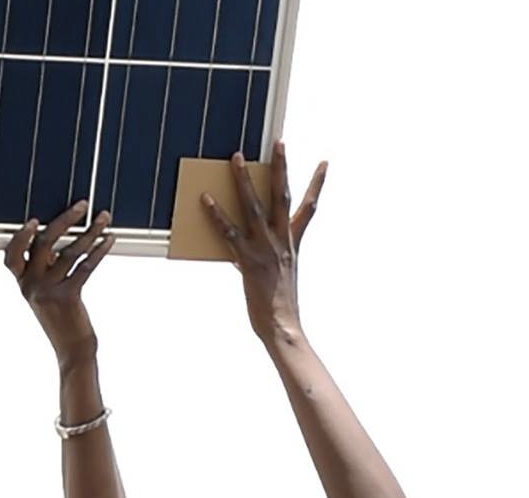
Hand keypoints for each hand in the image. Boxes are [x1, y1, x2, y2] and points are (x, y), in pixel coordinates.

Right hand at [5, 202, 115, 359]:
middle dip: (64, 220)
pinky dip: (99, 250)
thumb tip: (56, 237)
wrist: (72, 348)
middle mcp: (30, 286)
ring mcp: (48, 291)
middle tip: (82, 205)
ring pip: (69, 251)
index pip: (11, 256)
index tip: (34, 220)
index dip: (20, 237)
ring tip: (105, 217)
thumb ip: (45, 270)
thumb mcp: (45, 294)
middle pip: (42, 244)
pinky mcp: (67, 296)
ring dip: (90, 231)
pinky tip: (109, 239)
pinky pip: (85, 266)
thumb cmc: (62, 319)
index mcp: (23, 284)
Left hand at [201, 142, 327, 338]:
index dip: (318, 184)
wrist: (282, 325)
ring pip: (254, 206)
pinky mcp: (247, 260)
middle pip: (282, 195)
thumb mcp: (279, 273)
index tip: (324, 162)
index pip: (309, 207)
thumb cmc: (278, 305)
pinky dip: (216, 215)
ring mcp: (265, 248)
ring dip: (243, 180)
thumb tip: (245, 245)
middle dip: (281, 167)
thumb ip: (267, 254)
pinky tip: (204, 199)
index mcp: (292, 243)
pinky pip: (228, 232)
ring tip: (236, 157)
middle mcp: (281, 240)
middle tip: (279, 141)